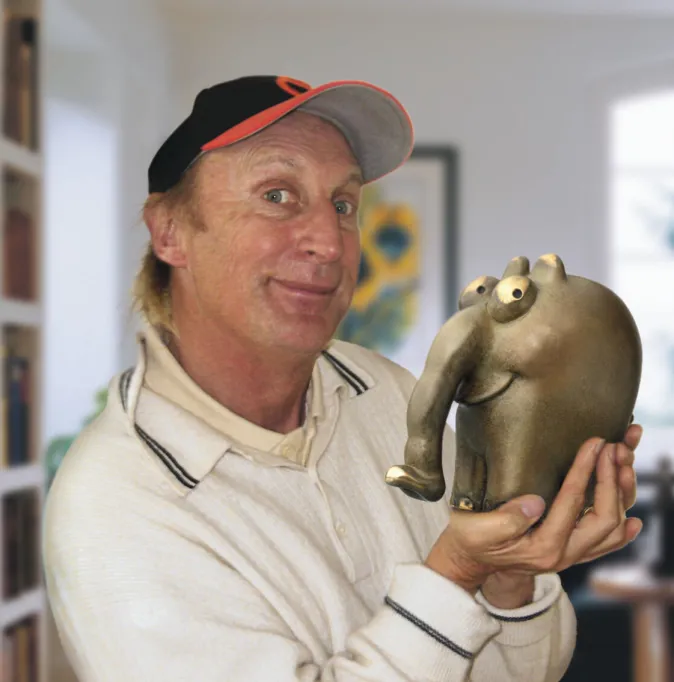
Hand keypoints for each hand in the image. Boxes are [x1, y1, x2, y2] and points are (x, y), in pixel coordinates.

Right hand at [478, 423, 642, 607]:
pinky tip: (632, 515)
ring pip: (612, 531)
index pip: (572, 503)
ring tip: (622, 466)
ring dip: (621, 497)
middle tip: (612, 449)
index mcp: (542, 548)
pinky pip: (606, 543)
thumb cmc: (470, 539)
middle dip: (611, 480)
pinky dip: (623, 528)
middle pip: (605, 519)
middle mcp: (562, 556)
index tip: (594, 444)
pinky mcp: (569, 552)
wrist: (468, 560)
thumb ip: (507, 518)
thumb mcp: (477, 527)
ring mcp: (569, 556)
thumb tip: (536, 503)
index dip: (585, 469)